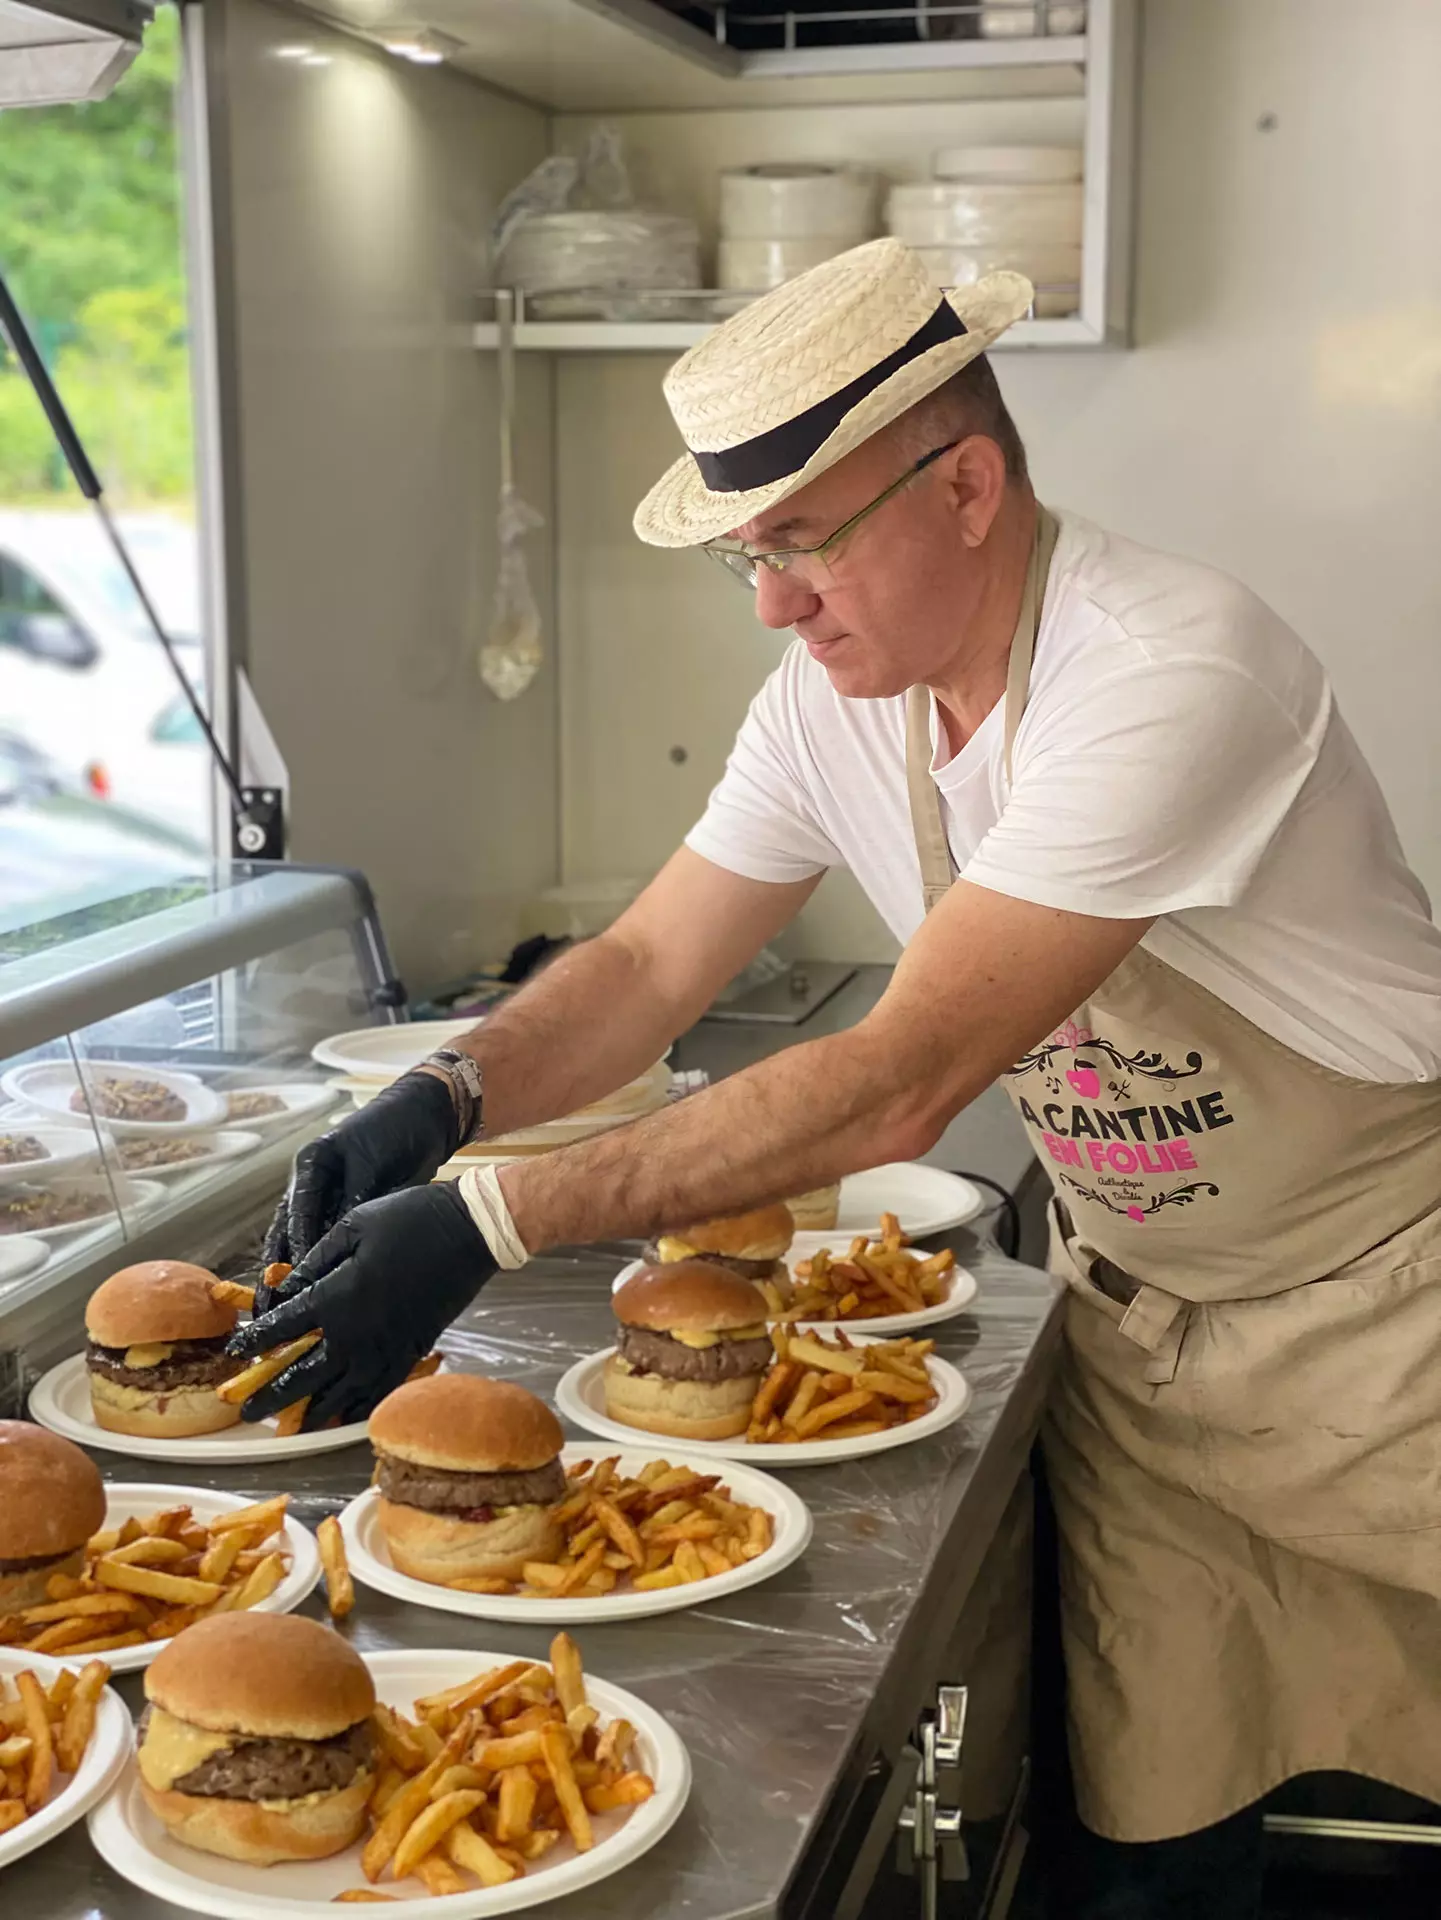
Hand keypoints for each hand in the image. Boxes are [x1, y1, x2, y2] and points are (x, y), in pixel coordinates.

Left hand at [229, 1182, 495, 1429]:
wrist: (470, 1232)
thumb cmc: (409, 1218)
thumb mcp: (353, 1226)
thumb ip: (316, 1261)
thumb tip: (285, 1290)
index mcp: (336, 1296)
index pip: (284, 1327)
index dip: (255, 1341)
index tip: (236, 1352)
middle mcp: (357, 1333)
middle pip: (305, 1374)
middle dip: (272, 1394)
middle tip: (247, 1412)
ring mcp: (386, 1347)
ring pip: (342, 1391)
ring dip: (312, 1409)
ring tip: (290, 1424)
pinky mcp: (411, 1351)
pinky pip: (378, 1389)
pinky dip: (357, 1406)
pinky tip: (344, 1414)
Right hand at [261, 1070, 460, 1284]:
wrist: (424, 1118)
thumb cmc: (396, 1131)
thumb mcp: (372, 1165)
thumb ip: (355, 1200)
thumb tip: (337, 1242)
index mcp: (312, 1163)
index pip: (298, 1209)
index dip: (297, 1243)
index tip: (297, 1275)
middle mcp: (311, 1184)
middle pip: (288, 1229)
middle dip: (279, 1266)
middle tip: (273, 1302)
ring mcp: (325, 1198)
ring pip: (302, 1241)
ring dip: (294, 1271)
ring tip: (283, 1307)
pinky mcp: (344, 1212)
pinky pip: (327, 1241)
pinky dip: (321, 1265)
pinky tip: (316, 1292)